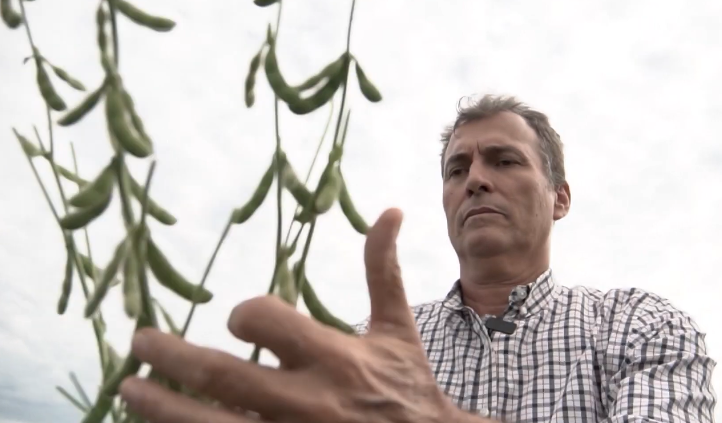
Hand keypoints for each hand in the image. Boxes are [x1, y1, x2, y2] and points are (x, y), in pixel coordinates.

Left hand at [119, 208, 466, 422]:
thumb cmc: (407, 387)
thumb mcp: (397, 329)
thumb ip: (382, 270)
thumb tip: (390, 210)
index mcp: (334, 358)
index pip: (265, 322)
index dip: (242, 314)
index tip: (234, 318)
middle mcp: (306, 401)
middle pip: (219, 376)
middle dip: (170, 357)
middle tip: (138, 342)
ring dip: (160, 407)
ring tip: (127, 389)